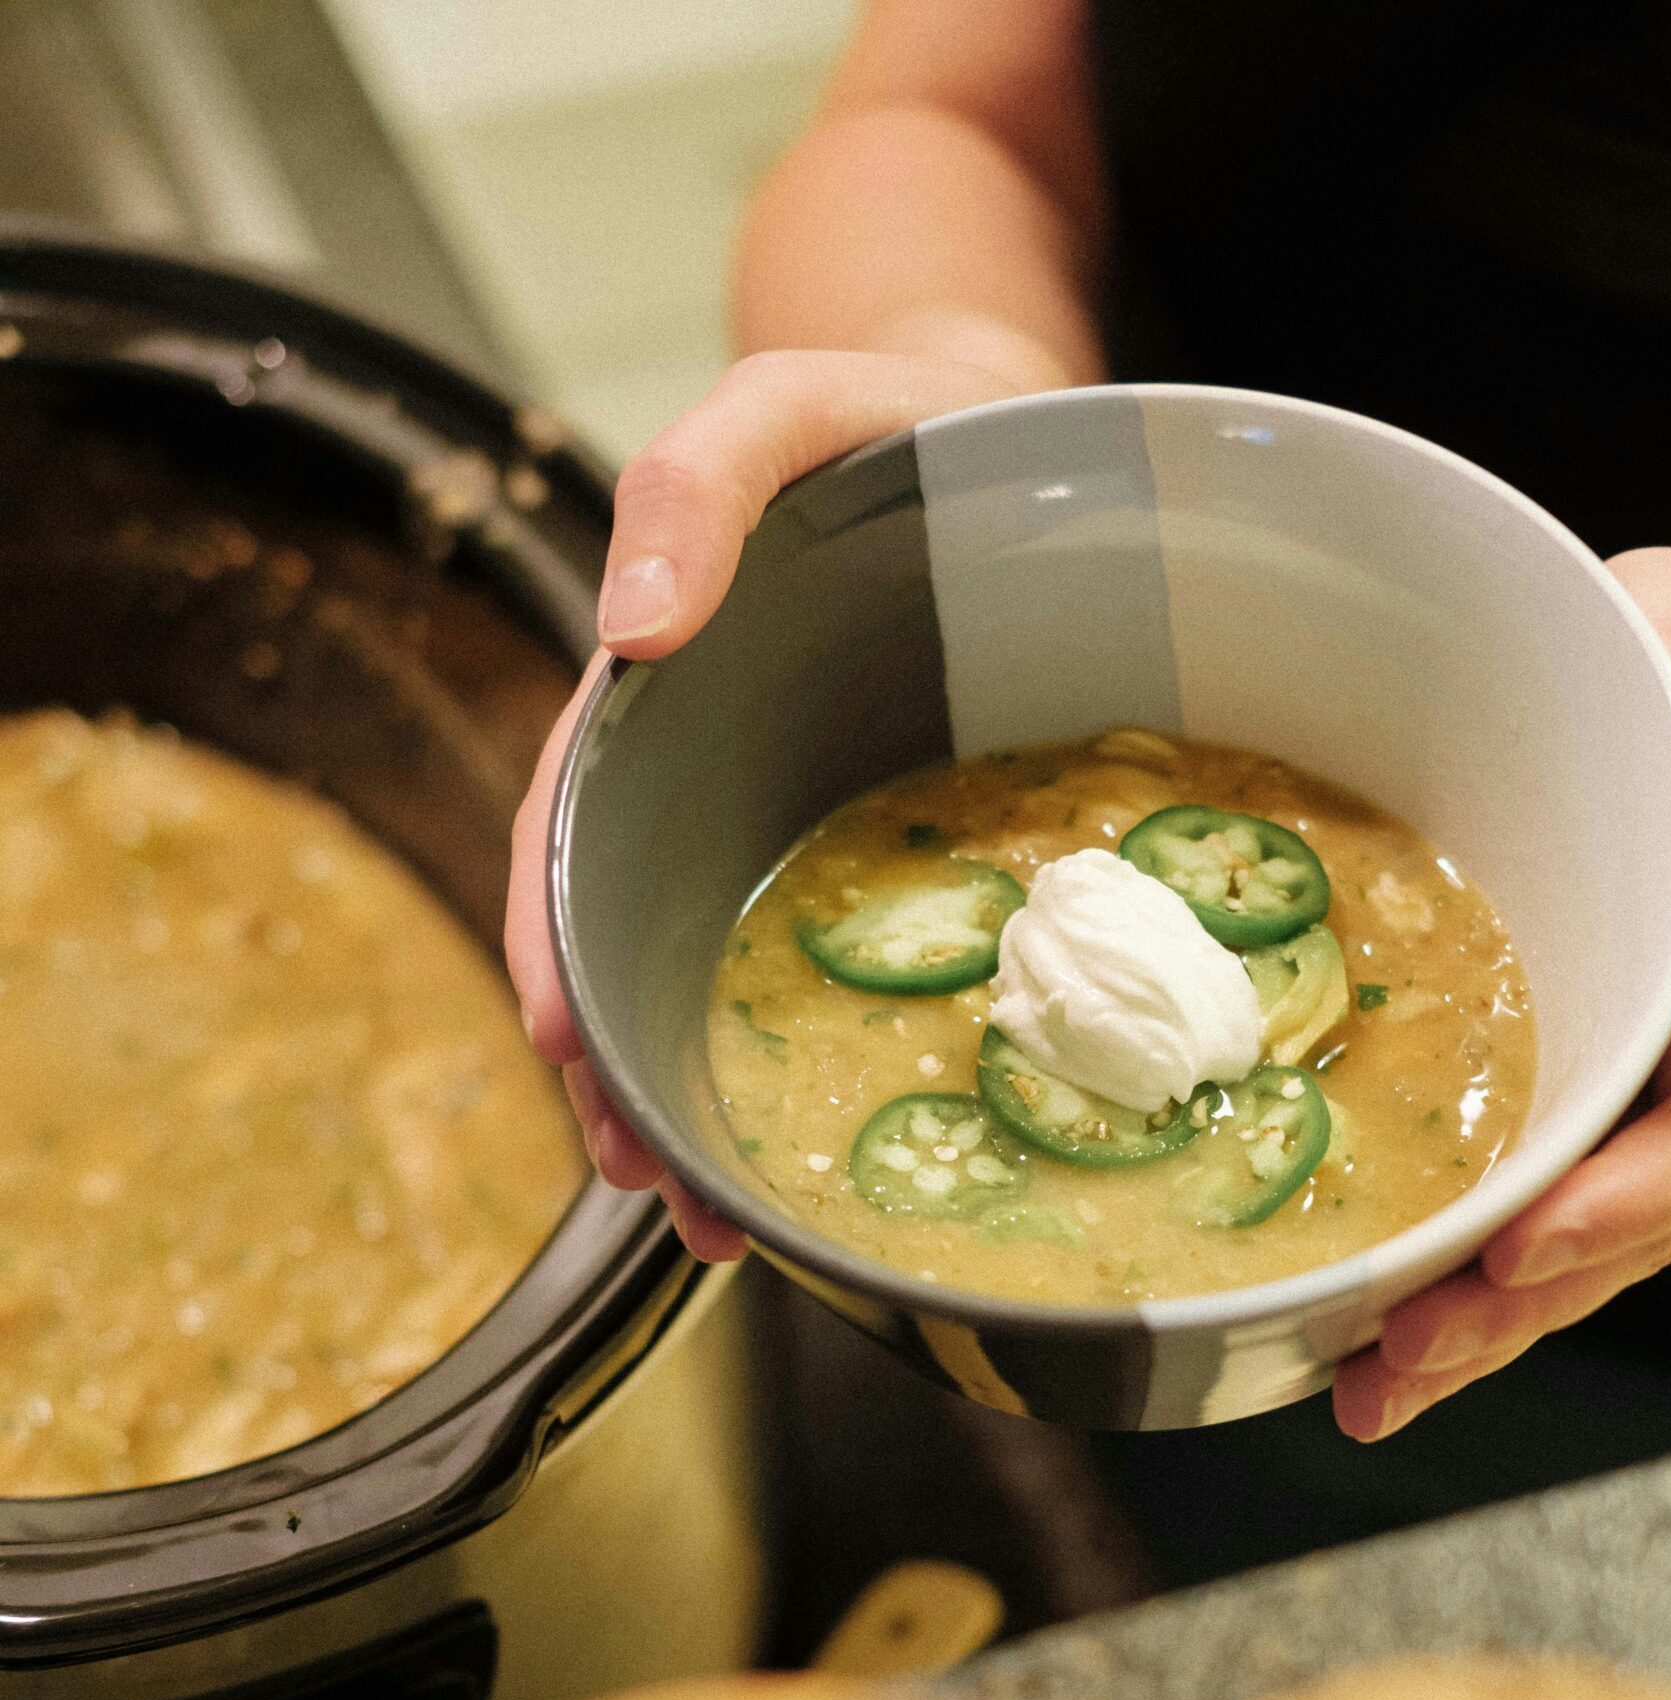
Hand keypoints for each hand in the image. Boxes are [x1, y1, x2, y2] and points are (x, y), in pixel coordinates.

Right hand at [506, 349, 1035, 1259]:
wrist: (1007, 428)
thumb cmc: (888, 417)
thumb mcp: (786, 409)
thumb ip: (696, 480)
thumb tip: (630, 626)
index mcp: (668, 698)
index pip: (576, 835)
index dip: (560, 947)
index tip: (574, 1059)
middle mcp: (725, 771)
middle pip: (645, 933)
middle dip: (635, 1071)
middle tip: (667, 1192)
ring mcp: (808, 809)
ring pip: (733, 966)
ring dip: (716, 1087)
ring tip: (731, 1214)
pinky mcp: (896, 834)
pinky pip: (844, 944)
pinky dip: (820, 1034)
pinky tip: (838, 1114)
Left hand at [1335, 545, 1670, 1439]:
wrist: (1620, 684)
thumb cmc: (1661, 670)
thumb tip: (1663, 654)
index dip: (1631, 1193)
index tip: (1532, 1242)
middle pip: (1620, 1213)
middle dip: (1515, 1301)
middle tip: (1405, 1357)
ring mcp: (1598, 1071)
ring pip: (1554, 1230)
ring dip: (1468, 1318)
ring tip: (1374, 1381)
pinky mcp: (1519, 1079)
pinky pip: (1497, 1189)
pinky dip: (1444, 1266)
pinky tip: (1376, 1318)